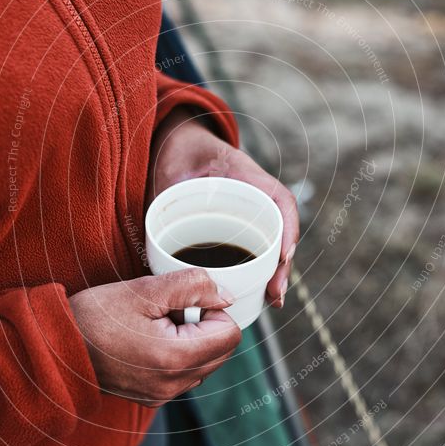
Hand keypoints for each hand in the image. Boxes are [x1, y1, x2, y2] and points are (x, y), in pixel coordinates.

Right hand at [69, 269, 240, 406]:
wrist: (54, 347)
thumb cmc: (94, 317)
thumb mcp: (144, 290)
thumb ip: (192, 287)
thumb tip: (225, 296)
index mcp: (175, 358)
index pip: (230, 334)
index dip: (212, 309)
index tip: (183, 302)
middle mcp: (173, 385)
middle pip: (221, 350)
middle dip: (203, 325)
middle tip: (166, 312)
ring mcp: (163, 395)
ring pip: (205, 362)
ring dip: (190, 340)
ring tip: (154, 326)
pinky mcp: (153, 396)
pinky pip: (185, 373)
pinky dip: (176, 354)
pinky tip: (147, 341)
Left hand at [147, 109, 298, 306]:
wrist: (182, 146)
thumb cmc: (181, 153)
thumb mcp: (175, 168)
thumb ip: (170, 191)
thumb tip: (158, 229)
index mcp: (246, 176)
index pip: (279, 200)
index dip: (287, 228)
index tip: (283, 255)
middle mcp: (256, 195)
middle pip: (281, 229)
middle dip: (282, 264)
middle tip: (275, 293)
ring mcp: (251, 211)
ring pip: (272, 242)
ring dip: (275, 271)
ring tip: (272, 298)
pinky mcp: (241, 225)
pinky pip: (256, 247)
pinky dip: (261, 269)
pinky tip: (259, 293)